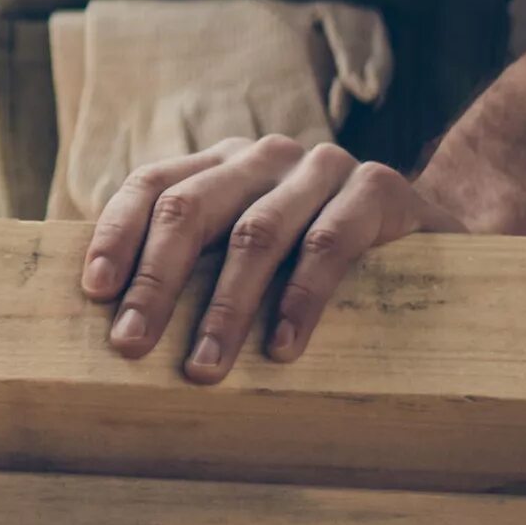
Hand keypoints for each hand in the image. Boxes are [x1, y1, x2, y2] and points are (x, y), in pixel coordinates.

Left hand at [78, 135, 461, 382]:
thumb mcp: (256, 253)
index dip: (117, 234)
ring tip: (203, 368)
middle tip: (130, 345)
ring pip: (257, 232)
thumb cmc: (320, 258)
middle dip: (155, 280)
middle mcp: (264, 156)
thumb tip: (116, 322)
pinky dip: (301, 299)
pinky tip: (282, 348)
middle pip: (191, 207)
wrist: (433, 236)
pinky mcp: (380, 190)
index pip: (151, 185)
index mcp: (221, 164)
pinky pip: (330, 244)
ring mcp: (322, 167)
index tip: (93, 292)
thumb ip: (199, 267)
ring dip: (224, 307)